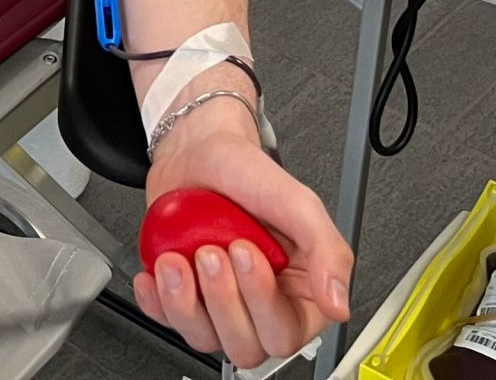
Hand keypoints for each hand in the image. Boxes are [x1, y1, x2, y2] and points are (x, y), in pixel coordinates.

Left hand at [133, 114, 351, 367]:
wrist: (199, 150)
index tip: (246, 252)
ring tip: (177, 258)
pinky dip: (157, 300)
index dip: (262, 301)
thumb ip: (327, 250)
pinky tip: (158, 270)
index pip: (287, 334)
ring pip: (205, 338)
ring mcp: (220, 303)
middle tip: (211, 251)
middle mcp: (261, 304)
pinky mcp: (185, 296)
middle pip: (245, 345)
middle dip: (222, 299)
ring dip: (185, 302)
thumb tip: (339, 305)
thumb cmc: (248, 173)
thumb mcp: (297, 201)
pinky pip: (167, 321)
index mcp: (300, 293)